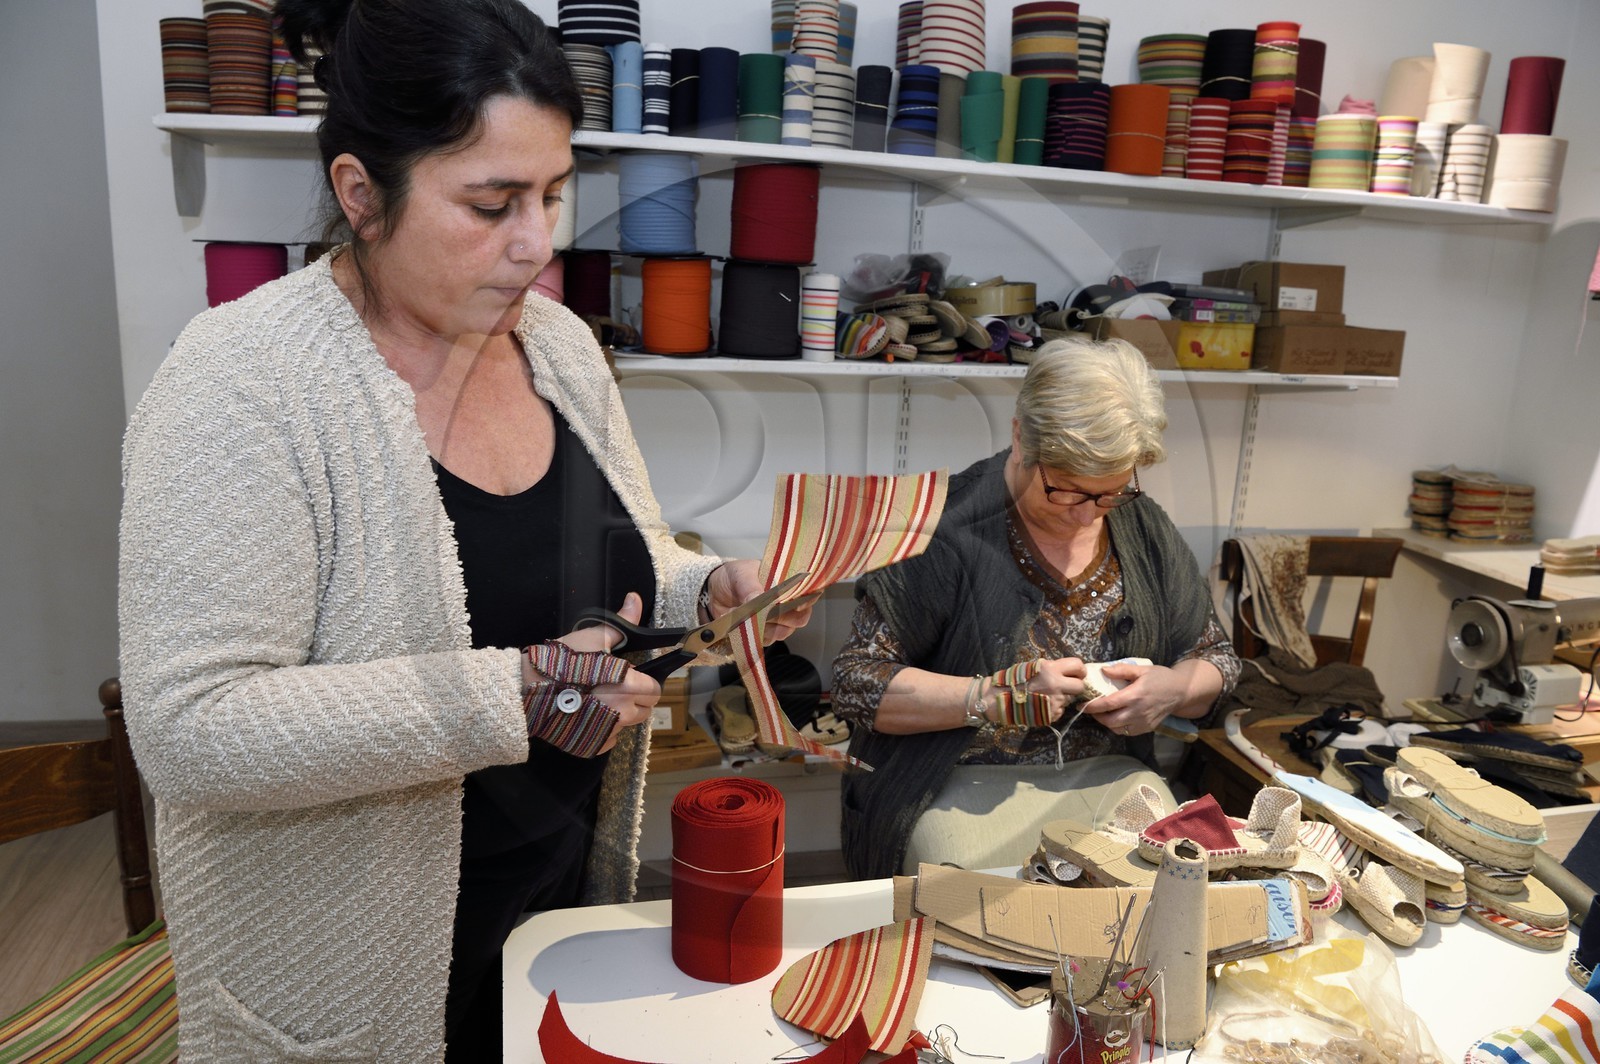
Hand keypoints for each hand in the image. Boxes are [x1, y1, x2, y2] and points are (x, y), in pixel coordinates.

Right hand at [534, 592, 660, 752]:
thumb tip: (635, 599)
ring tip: (597, 700)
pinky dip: (603, 729)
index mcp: (629, 686)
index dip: (644, 681)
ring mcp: (608, 732)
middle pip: (644, 709)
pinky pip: (609, 738)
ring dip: (619, 714)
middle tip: (611, 687)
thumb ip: (621, 624)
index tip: (628, 676)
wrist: (526, 691)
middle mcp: (623, 713)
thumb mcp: (592, 638)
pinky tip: (587, 715)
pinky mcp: (593, 745)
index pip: (654, 690)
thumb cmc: (561, 664)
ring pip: (627, 724)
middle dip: (634, 698)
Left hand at [707, 560, 815, 643]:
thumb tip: (758, 600)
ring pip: (782, 632)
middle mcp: (786, 603)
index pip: (808, 593)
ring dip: (763, 626)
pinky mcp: (762, 632)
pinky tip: (740, 624)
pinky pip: (766, 640)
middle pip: (799, 618)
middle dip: (782, 617)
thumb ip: (751, 587)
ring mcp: (775, 620)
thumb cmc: (734, 577)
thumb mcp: (740, 575)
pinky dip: (752, 635)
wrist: (714, 591)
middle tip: (763, 611)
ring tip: (743, 614)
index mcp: (786, 583)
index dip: (807, 600)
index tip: (797, 605)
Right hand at [1009, 657, 1088, 724]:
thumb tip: (1066, 671)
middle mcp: (1056, 685)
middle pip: (1080, 686)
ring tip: (1047, 696)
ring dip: (1063, 698)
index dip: (1080, 670)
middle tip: (1067, 687)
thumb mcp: (1032, 666)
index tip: (1078, 674)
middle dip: (1075, 687)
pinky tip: (1041, 705)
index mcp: (1051, 669)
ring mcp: (1055, 701)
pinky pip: (1060, 711)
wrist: (999, 698)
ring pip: (1069, 699)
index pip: (1078, 665)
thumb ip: (1051, 668)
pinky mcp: (1051, 715)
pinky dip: (1054, 709)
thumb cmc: (1013, 680)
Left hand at [1080, 660, 1180, 736]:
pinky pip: (1127, 732)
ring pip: (1117, 729)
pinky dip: (1118, 727)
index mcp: (1135, 695)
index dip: (1092, 706)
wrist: (1180, 691)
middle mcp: (1138, 711)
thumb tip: (1103, 671)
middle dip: (1096, 716)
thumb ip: (1121, 670)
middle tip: (1090, 709)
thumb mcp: (1141, 669)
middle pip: (1110, 721)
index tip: (1082, 704)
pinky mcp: (1147, 728)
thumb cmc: (1160, 678)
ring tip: (1102, 713)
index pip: (1108, 705)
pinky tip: (1116, 717)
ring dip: (1106, 723)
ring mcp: (1143, 722)